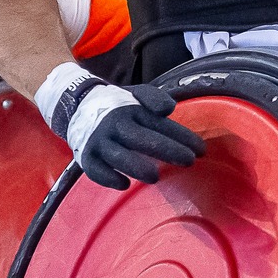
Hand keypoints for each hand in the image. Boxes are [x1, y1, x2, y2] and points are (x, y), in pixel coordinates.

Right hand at [35, 66, 206, 190]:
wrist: (76, 103)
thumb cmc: (117, 105)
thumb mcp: (136, 93)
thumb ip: (154, 98)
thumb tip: (170, 109)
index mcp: (131, 109)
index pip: (160, 125)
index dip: (182, 137)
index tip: (201, 150)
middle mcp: (114, 124)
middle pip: (142, 139)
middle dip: (167, 150)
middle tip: (189, 161)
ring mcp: (98, 140)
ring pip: (118, 156)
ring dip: (136, 166)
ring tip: (155, 176)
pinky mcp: (85, 156)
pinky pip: (95, 170)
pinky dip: (109, 178)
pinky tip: (125, 184)